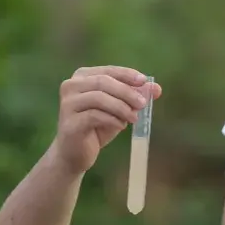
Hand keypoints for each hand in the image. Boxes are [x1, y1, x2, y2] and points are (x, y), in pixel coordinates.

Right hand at [47, 66, 162, 174]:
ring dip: (121, 107)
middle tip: (143, 104)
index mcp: (82, 77)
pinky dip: (112, 120)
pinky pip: (94, 116)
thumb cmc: (97, 127)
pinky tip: (121, 126)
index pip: (108, 71)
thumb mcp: (119, 110)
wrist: (75, 153)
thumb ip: (134, 97)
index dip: (127, 74)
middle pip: (103, 82)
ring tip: (134, 118)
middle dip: (126, 92)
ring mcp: (68, 104)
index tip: (144, 82)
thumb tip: (156, 88)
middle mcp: (71, 86)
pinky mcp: (70, 122)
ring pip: (99, 98)